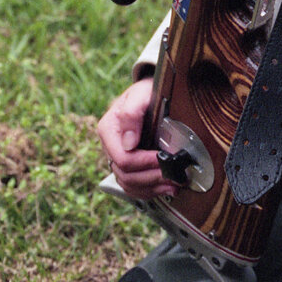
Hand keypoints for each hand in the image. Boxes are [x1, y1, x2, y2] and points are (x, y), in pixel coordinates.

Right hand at [97, 77, 177, 199]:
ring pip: (128, 185)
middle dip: (151, 177)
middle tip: (173, 176)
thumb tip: (129, 143)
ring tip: (172, 185)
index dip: (144, 163)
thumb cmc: (145, 91)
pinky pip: (133, 187)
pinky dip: (149, 190)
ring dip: (151, 188)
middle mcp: (109, 147)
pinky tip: (165, 187)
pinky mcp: (127, 165)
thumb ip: (132, 113)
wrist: (147, 93)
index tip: (164, 159)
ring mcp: (117, 157)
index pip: (122, 158)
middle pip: (125, 175)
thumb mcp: (141, 93)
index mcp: (108, 130)